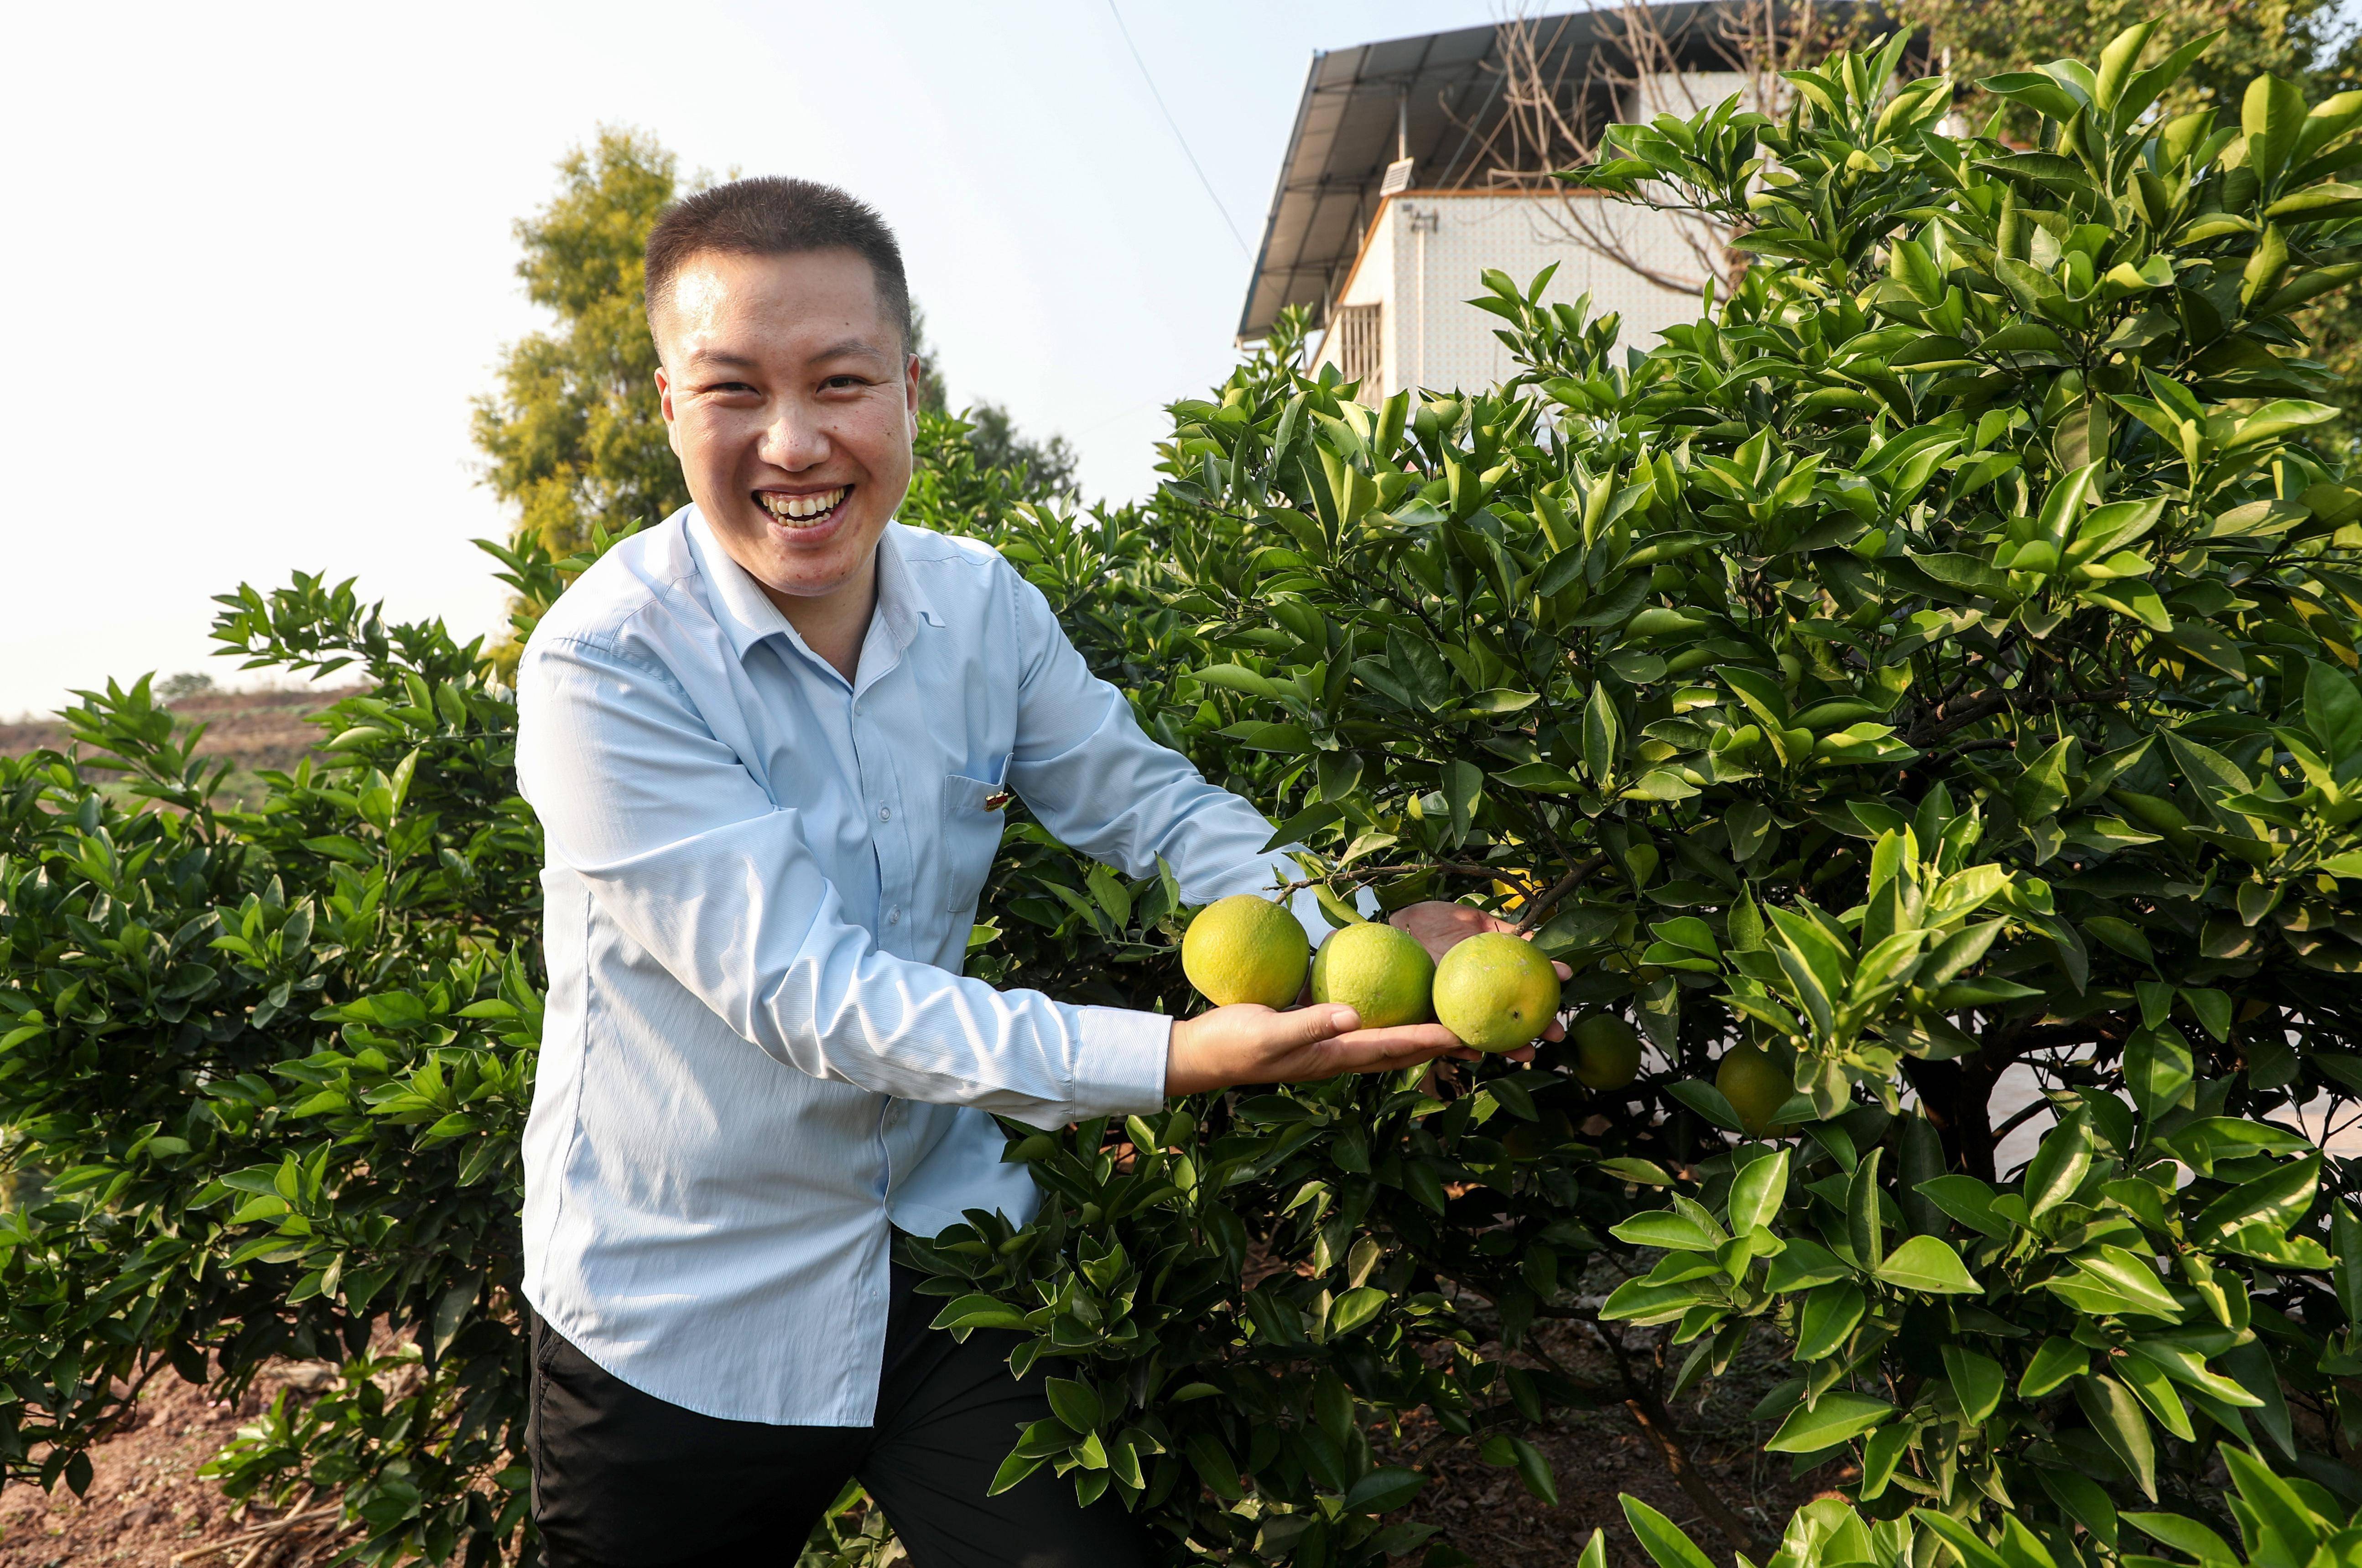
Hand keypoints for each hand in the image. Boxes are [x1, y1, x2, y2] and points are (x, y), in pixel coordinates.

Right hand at [1166, 1004, 1460, 1095]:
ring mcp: (1327, 1047)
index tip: (1464, 1034)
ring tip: (1451, 1027)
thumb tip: (1352, 1014)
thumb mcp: (1269, 1031)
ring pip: (1385, 1041)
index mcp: (1333, 1056)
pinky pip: (1361, 1027)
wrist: (1200, 1054)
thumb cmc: (1231, 1043)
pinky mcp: (1315, 1032)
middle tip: (1478, 1039)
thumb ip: (1310, 1023)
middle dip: (1437, 1046)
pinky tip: (1395, 1005)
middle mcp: (1338, 1055)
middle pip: (1399, 1050)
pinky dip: (1387, 1021)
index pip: (1392, 1046)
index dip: (1429, 1040)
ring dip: (1419, 1037)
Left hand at [1387, 901, 1573, 1061]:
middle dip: (1533, 1032)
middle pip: (1505, 1023)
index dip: (1542, 1002)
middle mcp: (1472, 1000)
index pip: (1519, 995)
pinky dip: (1458, 1047)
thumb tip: (1538, 939)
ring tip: (1527, 1054)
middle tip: (1558, 1036)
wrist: (1399, 924)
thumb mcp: (1475, 922)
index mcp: (1486, 980)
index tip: (1562, 1000)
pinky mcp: (1425, 1020)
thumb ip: (1504, 933)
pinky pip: (1442, 1038)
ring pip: (1480, 1036)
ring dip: (1505, 1047)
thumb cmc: (1437, 921)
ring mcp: (1450, 1011)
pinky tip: (1475, 1053)